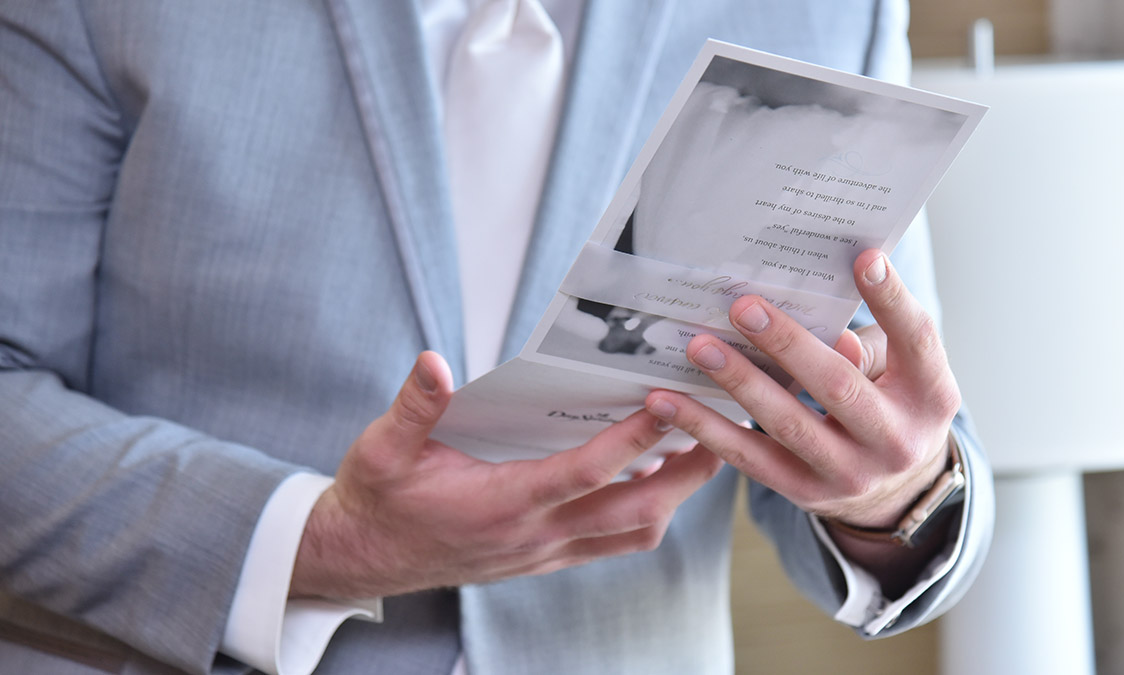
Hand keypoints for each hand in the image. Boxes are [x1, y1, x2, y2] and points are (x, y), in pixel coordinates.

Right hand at [289, 352, 722, 598]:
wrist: (366, 558)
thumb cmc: (380, 501)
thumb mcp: (381, 450)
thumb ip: (412, 407)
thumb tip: (433, 363)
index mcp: (501, 504)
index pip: (583, 472)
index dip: (630, 441)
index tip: (667, 404)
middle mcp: (533, 535)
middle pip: (632, 514)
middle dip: (684, 477)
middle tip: (722, 434)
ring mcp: (543, 552)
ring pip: (629, 534)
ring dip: (672, 499)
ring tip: (702, 455)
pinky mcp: (543, 558)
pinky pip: (609, 542)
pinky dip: (641, 514)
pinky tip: (652, 481)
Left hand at [644, 249, 957, 538]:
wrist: (897, 492)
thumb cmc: (893, 405)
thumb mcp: (905, 373)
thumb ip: (878, 340)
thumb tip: (827, 322)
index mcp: (931, 395)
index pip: (917, 339)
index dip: (892, 299)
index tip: (864, 258)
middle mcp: (896, 439)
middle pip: (839, 386)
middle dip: (788, 344)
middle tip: (743, 305)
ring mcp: (849, 473)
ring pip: (787, 424)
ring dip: (739, 383)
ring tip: (700, 347)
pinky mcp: (805, 492)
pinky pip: (749, 458)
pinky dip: (705, 428)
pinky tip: (668, 402)